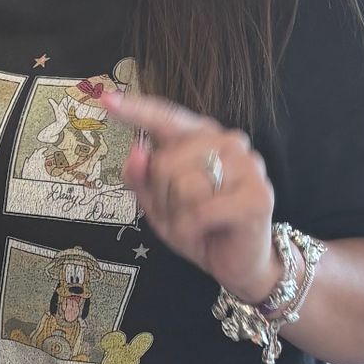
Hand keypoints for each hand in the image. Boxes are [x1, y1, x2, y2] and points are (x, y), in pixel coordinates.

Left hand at [104, 86, 280, 303]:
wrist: (238, 263)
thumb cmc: (200, 227)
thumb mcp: (158, 204)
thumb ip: (142, 178)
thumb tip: (136, 152)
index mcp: (203, 136)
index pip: (166, 117)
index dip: (136, 109)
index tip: (106, 100)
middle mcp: (228, 141)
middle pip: (166, 161)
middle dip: (162, 197)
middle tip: (181, 215)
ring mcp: (247, 165)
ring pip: (184, 185)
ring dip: (177, 216)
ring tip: (195, 225)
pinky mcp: (257, 194)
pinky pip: (201, 210)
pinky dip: (191, 229)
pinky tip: (204, 232)